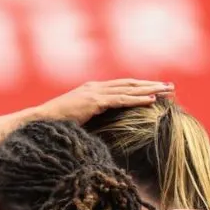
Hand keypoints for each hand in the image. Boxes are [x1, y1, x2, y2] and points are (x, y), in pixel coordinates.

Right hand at [34, 79, 173, 123]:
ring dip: (150, 90)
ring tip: (167, 91)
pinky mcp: (94, 102)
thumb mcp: (78, 117)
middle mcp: (96, 86)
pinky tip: (151, 101)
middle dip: (151, 84)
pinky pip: (121, 100)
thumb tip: (104, 125)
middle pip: (130, 83)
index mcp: (93, 89)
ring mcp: (95, 92)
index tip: (157, 89)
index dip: (140, 86)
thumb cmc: (56, 123)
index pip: (122, 85)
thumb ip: (92, 116)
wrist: (39, 120)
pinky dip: (137, 99)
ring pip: (129, 89)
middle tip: (170, 86)